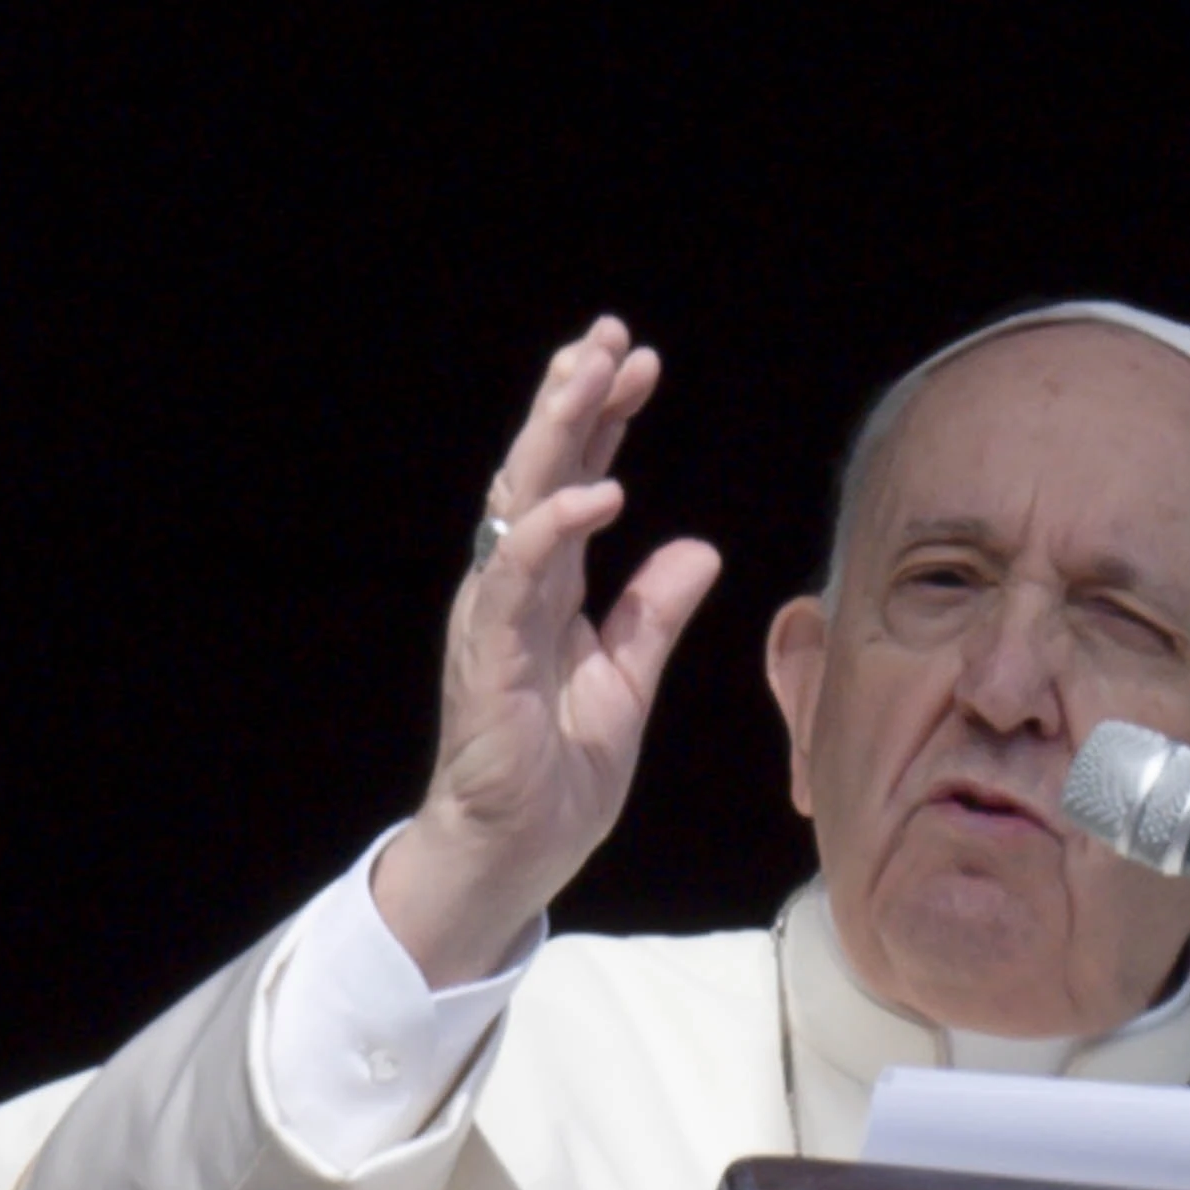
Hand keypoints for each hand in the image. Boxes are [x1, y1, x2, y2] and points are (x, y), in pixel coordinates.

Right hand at [371, 322, 725, 987]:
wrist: (512, 851)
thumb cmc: (557, 772)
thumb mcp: (627, 679)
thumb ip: (653, 612)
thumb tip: (699, 548)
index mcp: (546, 586)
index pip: (574, 481)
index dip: (603, 421)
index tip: (637, 362)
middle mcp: (514, 584)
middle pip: (541, 470)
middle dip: (574, 398)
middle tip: (608, 337)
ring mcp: (496, 613)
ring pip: (521, 500)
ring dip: (559, 433)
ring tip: (594, 374)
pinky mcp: (490, 653)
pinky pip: (517, 575)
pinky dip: (555, 528)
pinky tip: (598, 492)